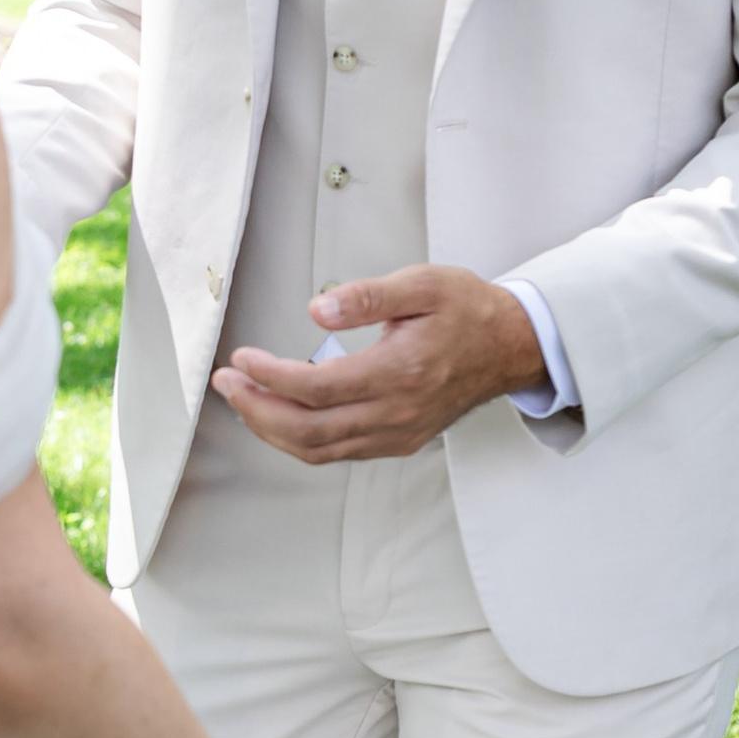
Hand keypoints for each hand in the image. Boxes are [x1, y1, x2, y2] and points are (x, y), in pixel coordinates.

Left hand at [211, 267, 544, 465]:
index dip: (270, 377)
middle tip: (227, 384)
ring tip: (243, 401)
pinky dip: (301, 440)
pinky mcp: (399, 441)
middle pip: (309, 430)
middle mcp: (396, 413)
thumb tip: (317, 308)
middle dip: (257, 410)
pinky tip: (282, 417)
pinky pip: (339, 453)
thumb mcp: (422, 284)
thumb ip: (367, 296)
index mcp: (399, 372)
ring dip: (272, 430)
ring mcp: (398, 433)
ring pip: (319, 449)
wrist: (511, 346)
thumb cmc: (467, 311)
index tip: (242, 359)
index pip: (317, 388)